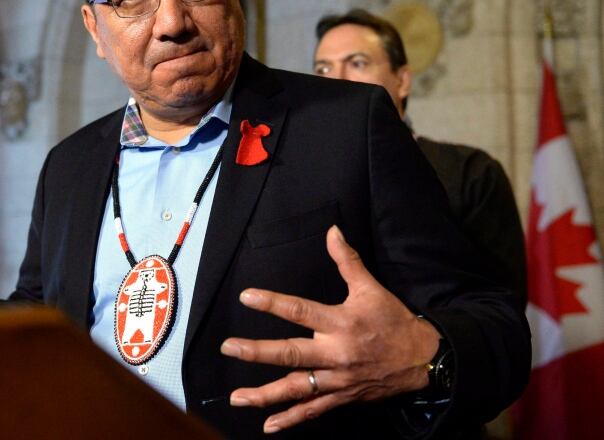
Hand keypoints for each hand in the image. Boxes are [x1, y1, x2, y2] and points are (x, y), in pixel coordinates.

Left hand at [220, 226, 440, 433]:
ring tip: (236, 398)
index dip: (272, 303)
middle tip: (229, 348)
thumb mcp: (371, 287)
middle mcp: (336, 352)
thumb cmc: (393, 320)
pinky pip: (313, 410)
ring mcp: (337, 379)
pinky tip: (268, 424)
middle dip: (257, 352)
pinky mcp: (342, 397)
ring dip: (265, 395)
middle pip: (291, 353)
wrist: (423, 358)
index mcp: (341, 322)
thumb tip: (332, 231)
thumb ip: (347, 260)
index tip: (246, 297)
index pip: (300, 310)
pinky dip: (291, 418)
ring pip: (297, 388)